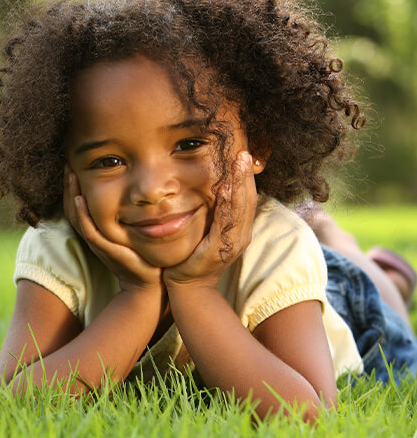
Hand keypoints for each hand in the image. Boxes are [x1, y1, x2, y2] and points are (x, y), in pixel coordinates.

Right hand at [63, 166, 162, 291]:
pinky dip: (82, 214)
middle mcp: (94, 235)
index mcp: (98, 230)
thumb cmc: (142, 254)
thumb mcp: (131, 229)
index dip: (73, 186)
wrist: (149, 280)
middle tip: (67, 164)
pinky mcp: (106, 249)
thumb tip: (134, 192)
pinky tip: (79, 198)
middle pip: (72, 207)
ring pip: (77, 216)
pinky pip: (88, 230)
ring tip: (71, 175)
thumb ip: (127, 213)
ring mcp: (98, 242)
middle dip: (69, 186)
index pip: (78, 205)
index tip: (74, 166)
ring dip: (71, 194)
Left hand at [163, 151, 256, 288]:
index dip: (246, 177)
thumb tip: (215, 187)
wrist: (188, 286)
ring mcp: (233, 243)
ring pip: (240, 208)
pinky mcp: (219, 250)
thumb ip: (215, 212)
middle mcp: (241, 235)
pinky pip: (225, 223)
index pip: (247, 198)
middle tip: (244, 152)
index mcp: (240, 229)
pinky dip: (226, 205)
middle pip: (248, 199)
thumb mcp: (209, 230)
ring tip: (239, 162)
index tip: (243, 154)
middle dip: (246, 174)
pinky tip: (225, 189)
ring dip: (240, 183)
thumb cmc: (195, 255)